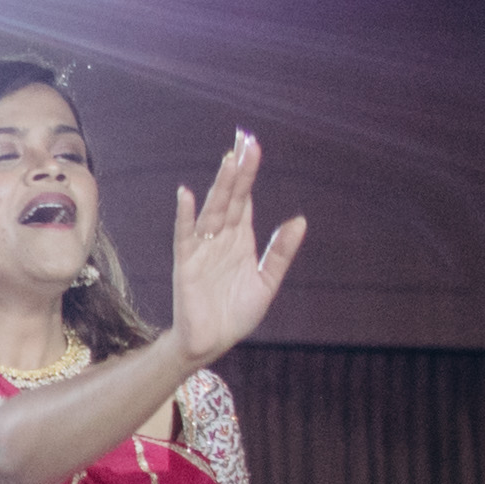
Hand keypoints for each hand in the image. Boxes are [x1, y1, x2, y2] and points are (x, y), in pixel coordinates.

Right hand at [158, 132, 309, 370]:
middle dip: (237, 170)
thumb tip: (299, 220)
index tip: (253, 146)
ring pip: (213, 210)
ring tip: (229, 160)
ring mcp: (202, 248)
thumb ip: (281, 252)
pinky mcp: (187, 264)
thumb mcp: (267, 282)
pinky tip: (187, 196)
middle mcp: (220, 238)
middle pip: (230, 197)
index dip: (249, 173)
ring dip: (220, 186)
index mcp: (240, 239)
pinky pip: (185, 235)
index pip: (244, 198)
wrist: (213, 342)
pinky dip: (186, 216)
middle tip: (244, 141)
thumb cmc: (237, 313)